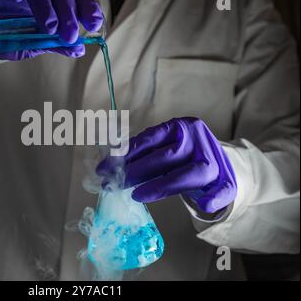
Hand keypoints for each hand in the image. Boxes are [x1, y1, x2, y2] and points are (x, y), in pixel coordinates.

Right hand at [0, 0, 102, 59]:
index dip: (86, 9)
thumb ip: (54, 44)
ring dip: (45, 3)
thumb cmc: (3, 35)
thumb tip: (78, 50)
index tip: (94, 24)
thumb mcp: (31, 44)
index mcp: (50, 1)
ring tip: (48, 26)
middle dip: (68, 11)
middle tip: (69, 33)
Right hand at [96, 118, 236, 213]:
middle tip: (113, 183)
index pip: (183, 176)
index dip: (158, 187)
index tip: (136, 196)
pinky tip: (116, 155)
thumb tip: (206, 205)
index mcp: (212, 162)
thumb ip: (217, 198)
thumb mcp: (224, 189)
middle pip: (164, 158)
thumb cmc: (213, 175)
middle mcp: (199, 142)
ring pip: (152, 143)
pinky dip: (131, 146)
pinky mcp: (174, 124)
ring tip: (105, 168)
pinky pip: (149, 135)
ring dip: (126, 155)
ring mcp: (185, 129)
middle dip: (135, 171)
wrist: (216, 152)